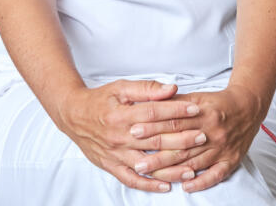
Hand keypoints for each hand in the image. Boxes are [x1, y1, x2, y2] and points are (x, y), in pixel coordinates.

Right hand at [58, 79, 204, 193]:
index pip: (155, 113)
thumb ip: (146, 88)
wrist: (73, 115)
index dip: (176, 110)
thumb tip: (171, 88)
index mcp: (123, 114)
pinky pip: (132, 179)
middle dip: (181, 138)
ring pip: (147, 163)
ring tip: (192, 167)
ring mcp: (116, 154)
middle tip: (202, 135)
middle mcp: (120, 136)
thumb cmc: (100, 99)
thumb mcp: (121, 88)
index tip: (195, 108)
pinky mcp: (111, 166)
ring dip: (171, 167)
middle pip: (156, 139)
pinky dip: (149, 184)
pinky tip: (166, 186)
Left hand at [127, 84, 264, 192]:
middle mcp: (211, 131)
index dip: (153, 127)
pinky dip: (201, 181)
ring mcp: (222, 147)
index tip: (134, 131)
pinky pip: (216, 174)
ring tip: (152, 175)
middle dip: (157, 154)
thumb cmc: (218, 102)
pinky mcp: (231, 159)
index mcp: (202, 112)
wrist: (248, 107)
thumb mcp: (197, 96)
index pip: (173, 121)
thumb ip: (175, 101)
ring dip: (172, 170)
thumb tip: (151, 103)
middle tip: (137, 162)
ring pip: (193, 161)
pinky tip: (186, 186)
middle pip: (180, 145)